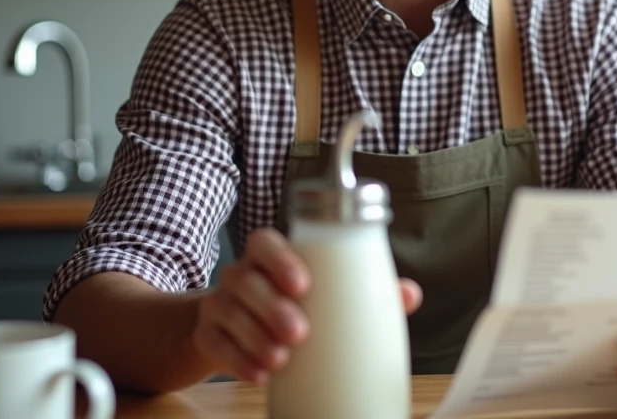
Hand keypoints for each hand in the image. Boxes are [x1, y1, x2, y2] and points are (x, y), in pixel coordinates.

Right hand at [192, 228, 422, 383]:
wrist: (227, 330)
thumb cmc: (287, 304)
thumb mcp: (321, 294)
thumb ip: (362, 292)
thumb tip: (410, 294)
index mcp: (268, 257)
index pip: (264, 243)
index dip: (280, 259)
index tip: (303, 284)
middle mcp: (240, 276)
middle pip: (246, 280)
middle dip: (272, 306)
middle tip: (299, 332)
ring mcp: (218, 305)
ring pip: (228, 312)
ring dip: (255, 337)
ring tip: (282, 359)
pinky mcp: (206, 336)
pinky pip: (215, 345)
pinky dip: (238, 361)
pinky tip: (260, 374)